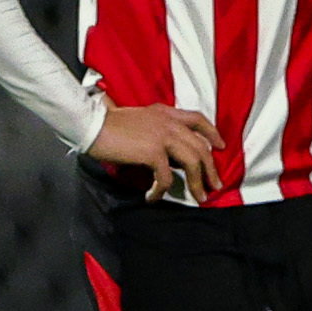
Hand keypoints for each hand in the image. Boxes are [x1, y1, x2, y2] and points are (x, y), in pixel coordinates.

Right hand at [89, 104, 222, 202]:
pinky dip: (161, 190)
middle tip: (216, 185)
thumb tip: (167, 151)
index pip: (198, 119)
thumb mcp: (139, 120)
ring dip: (198, 183)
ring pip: (193, 163)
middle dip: (211, 169)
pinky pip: (165, 177)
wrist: (90, 124)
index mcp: (165, 113)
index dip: (212, 133)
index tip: (221, 146)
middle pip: (201, 147)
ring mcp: (163, 137)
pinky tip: (153, 197)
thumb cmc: (107, 123)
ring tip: (200, 197)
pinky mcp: (153, 153)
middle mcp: (169, 123)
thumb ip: (156, 129)